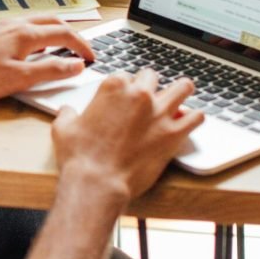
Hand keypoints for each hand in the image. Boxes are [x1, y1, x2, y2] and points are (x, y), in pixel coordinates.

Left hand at [0, 16, 94, 102]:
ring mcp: (2, 26)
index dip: (82, 46)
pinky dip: (38, 34)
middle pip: (53, 21)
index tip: (92, 58)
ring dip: (55, 31)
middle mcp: (15, 24)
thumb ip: (50, 71)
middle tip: (82, 50)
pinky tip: (33, 48)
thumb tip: (77, 65)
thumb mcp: (19, 79)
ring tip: (63, 47)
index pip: (64, 34)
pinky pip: (23, 27)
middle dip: (72, 34)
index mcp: (25, 34)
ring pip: (37, 22)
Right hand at [52, 70, 202, 200]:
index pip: (125, 75)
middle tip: (147, 99)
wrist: (97, 183)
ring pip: (183, 87)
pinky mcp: (173, 134)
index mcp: (113, 87)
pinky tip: (188, 122)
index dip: (124, 86)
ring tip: (178, 97)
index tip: (123, 98)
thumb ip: (67, 113)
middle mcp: (139, 95)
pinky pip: (196, 117)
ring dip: (180, 91)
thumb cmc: (80, 157)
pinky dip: (194, 118)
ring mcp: (159, 113)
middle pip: (152, 77)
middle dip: (149, 86)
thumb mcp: (63, 128)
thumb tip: (67, 112)